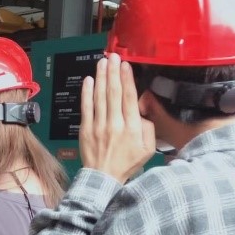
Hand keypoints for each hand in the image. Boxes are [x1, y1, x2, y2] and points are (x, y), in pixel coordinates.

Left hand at [79, 53, 154, 183]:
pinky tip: (88, 80)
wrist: (104, 178)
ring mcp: (99, 126)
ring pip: (99, 97)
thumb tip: (141, 110)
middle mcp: (115, 124)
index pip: (129, 98)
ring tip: (102, 63)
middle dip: (113, 72)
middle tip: (113, 56)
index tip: (125, 65)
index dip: (126, 79)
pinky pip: (86, 107)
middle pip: (113, 93)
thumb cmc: (127, 163)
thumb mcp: (148, 148)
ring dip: (101, 77)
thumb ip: (147, 127)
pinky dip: (86, 93)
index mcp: (132, 128)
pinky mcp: (86, 129)